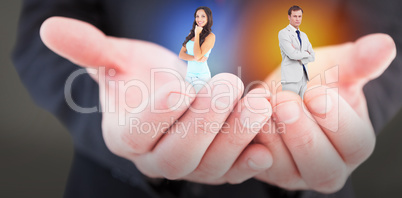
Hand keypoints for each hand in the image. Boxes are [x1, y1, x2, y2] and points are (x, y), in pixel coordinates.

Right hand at [40, 17, 273, 183]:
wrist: (173, 94)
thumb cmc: (145, 77)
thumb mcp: (120, 59)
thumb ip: (90, 49)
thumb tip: (50, 28)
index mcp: (126, 135)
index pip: (137, 132)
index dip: (157, 113)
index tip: (179, 86)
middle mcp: (156, 159)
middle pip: (178, 153)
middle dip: (206, 120)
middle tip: (227, 85)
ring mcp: (190, 167)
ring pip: (211, 164)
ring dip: (237, 136)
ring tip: (256, 103)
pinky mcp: (218, 168)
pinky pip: (235, 172)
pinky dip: (251, 161)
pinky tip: (266, 146)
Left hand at [253, 34, 395, 192]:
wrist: (277, 91)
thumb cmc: (310, 82)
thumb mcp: (334, 67)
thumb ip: (357, 62)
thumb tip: (384, 46)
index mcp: (353, 144)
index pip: (354, 143)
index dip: (334, 118)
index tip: (314, 92)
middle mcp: (328, 167)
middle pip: (324, 167)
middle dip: (303, 133)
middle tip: (284, 101)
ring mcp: (296, 174)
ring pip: (289, 171)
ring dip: (275, 136)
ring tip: (266, 104)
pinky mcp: (268, 171)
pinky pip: (259, 166)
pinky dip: (253, 142)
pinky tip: (248, 117)